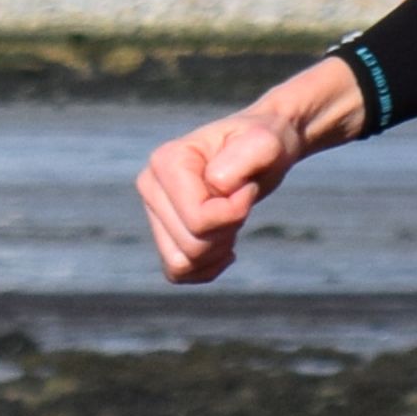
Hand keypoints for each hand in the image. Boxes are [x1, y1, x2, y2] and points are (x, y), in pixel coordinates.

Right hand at [139, 77, 350, 289]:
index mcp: (166, 161)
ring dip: (217, 251)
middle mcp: (150, 185)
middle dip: (227, 232)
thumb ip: (247, 156)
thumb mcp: (266, 143)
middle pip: (191, 244)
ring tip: (232, 221)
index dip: (234, 213)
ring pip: (182, 263)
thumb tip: (217, 185)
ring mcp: (153, 210)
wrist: (260, 150)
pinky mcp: (163, 231)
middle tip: (240, 203)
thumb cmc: (263, 144)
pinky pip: (178, 272)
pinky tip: (226, 245)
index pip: (198, 220)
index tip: (247, 188)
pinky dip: (207, 267)